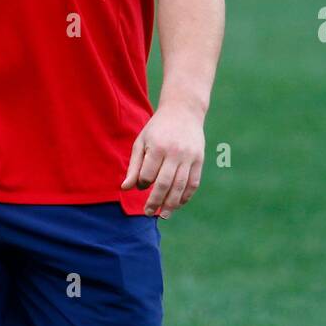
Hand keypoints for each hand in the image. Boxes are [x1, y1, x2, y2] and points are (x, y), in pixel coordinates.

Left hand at [121, 102, 204, 218]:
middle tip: (148, 213)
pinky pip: (193, 182)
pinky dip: (186, 195)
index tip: (140, 185)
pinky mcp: (199, 159)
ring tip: (164, 215)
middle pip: (164, 184)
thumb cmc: (157, 129)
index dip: (142, 184)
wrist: (183, 111)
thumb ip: (134, 166)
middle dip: (155, 201)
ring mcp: (189, 157)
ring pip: (180, 186)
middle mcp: (174, 153)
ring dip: (172, 204)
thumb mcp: (141, 142)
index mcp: (157, 147)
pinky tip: (179, 204)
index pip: (148, 174)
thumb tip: (125, 189)